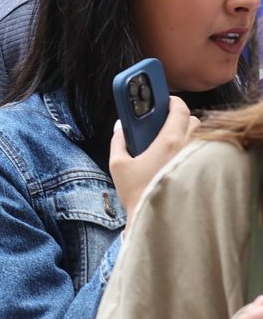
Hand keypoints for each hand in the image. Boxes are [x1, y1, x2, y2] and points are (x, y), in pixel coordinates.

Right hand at [109, 98, 197, 221]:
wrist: (153, 217)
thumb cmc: (137, 193)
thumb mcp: (118, 165)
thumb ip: (118, 141)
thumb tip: (120, 128)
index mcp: (168, 141)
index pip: (180, 109)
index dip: (173, 101)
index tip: (166, 100)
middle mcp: (187, 147)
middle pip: (194, 120)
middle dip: (181, 119)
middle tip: (165, 125)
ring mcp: (196, 159)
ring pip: (200, 136)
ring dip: (189, 135)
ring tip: (172, 144)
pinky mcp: (200, 171)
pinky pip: (201, 152)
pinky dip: (192, 151)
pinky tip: (178, 160)